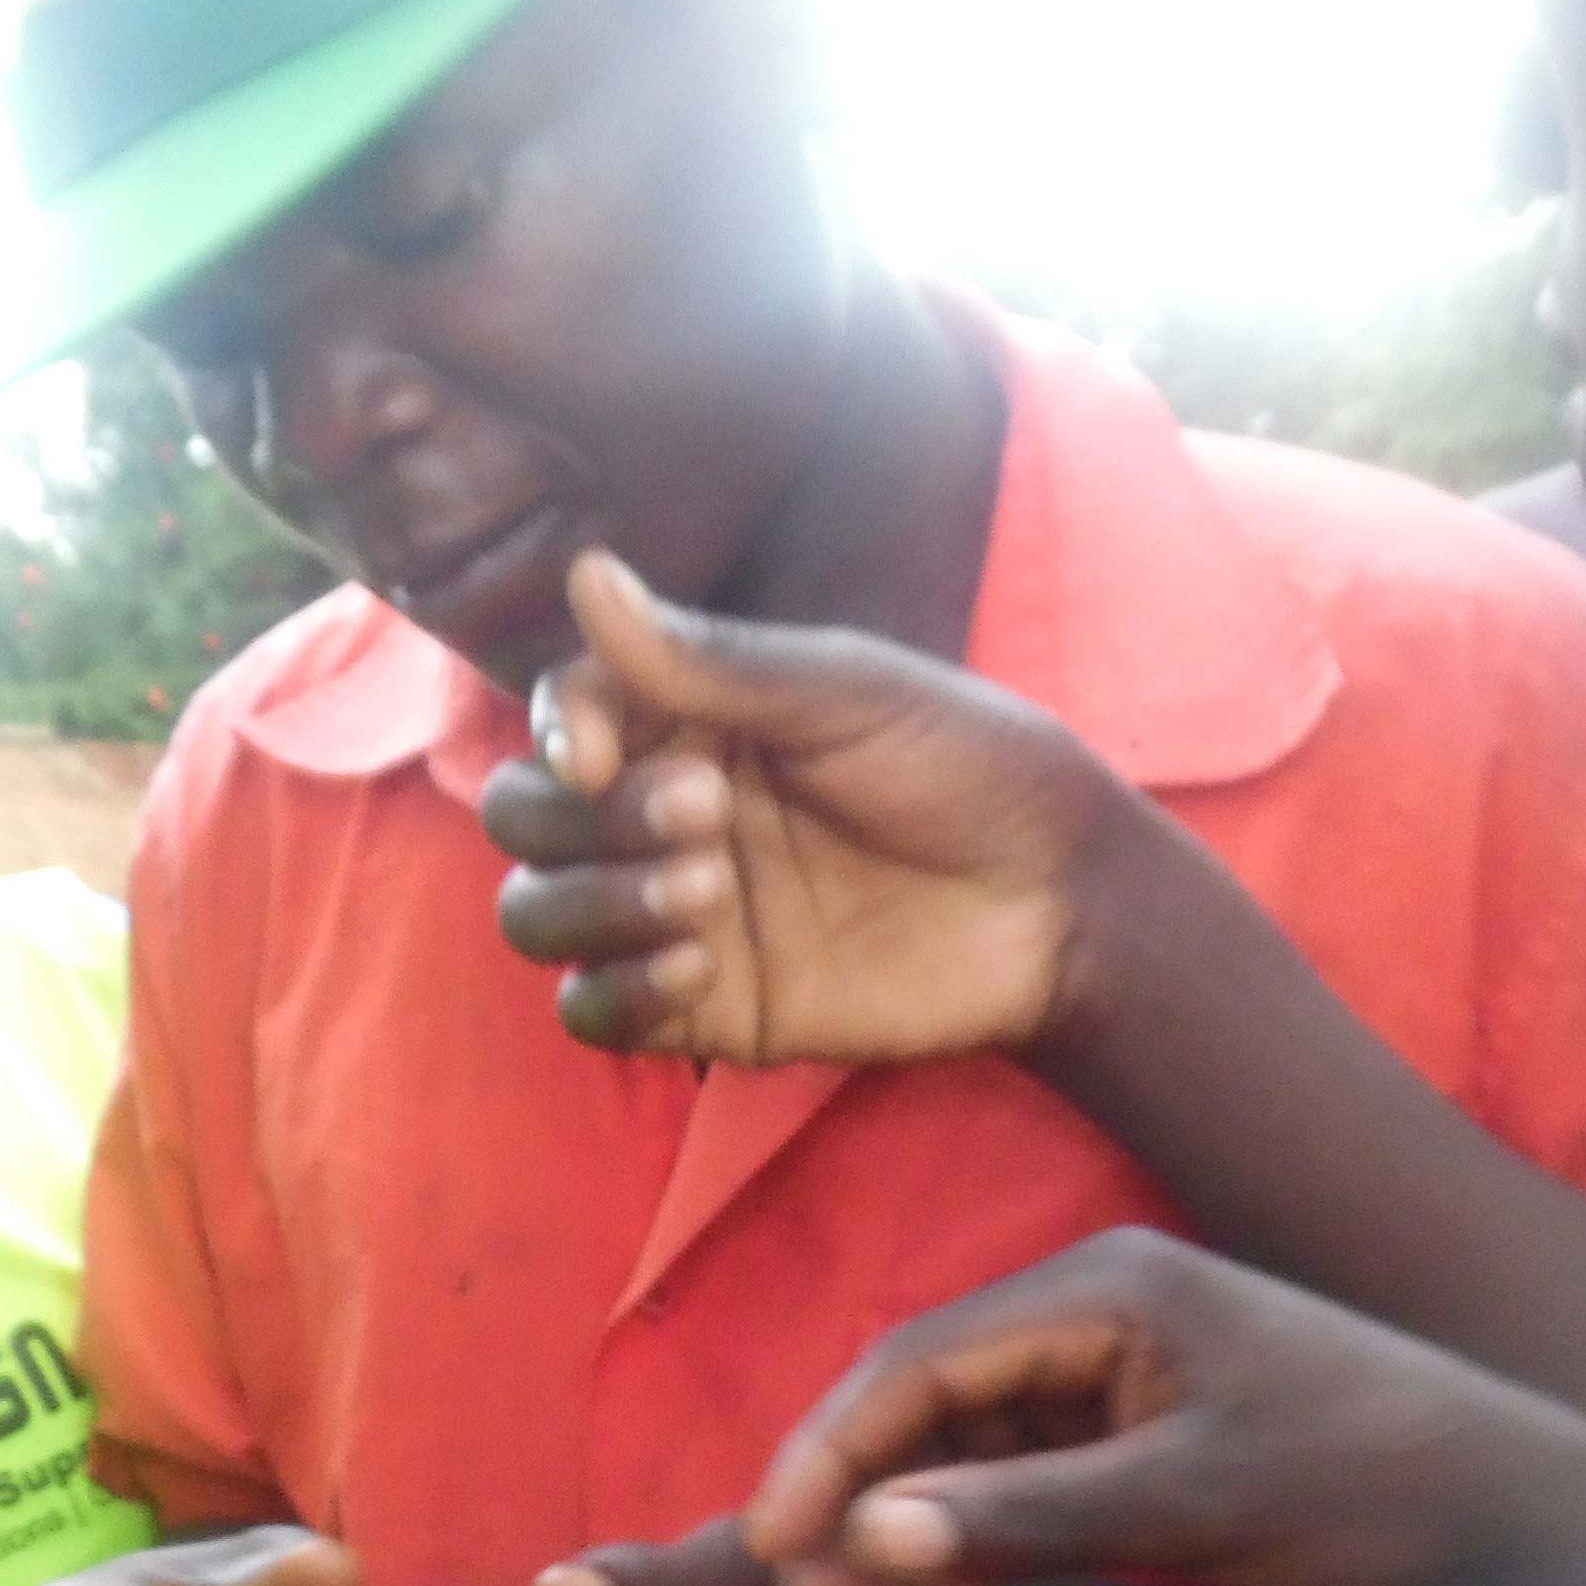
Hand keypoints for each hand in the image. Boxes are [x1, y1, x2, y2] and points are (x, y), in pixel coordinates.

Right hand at [481, 551, 1143, 1065]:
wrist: (1058, 899)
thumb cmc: (967, 766)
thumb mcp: (845, 692)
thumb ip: (709, 657)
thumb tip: (585, 573)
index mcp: (692, 718)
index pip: (565, 716)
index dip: (561, 733)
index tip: (600, 754)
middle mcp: (665, 811)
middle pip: (527, 818)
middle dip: (584, 822)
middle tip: (706, 820)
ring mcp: (680, 911)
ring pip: (540, 915)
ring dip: (593, 904)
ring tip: (705, 896)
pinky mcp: (709, 1005)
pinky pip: (595, 1012)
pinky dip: (620, 990)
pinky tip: (701, 965)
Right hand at [557, 1232, 1585, 1585]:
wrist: (1513, 1510)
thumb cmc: (1371, 1480)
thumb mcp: (1194, 1503)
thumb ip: (1024, 1518)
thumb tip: (865, 1540)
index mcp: (1105, 1286)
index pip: (918, 1359)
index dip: (827, 1454)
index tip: (774, 1550)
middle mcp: (1097, 1310)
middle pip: (923, 1400)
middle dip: (856, 1504)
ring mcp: (1117, 1371)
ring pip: (958, 1448)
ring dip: (906, 1534)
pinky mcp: (1138, 1433)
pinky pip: (1012, 1479)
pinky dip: (967, 1543)